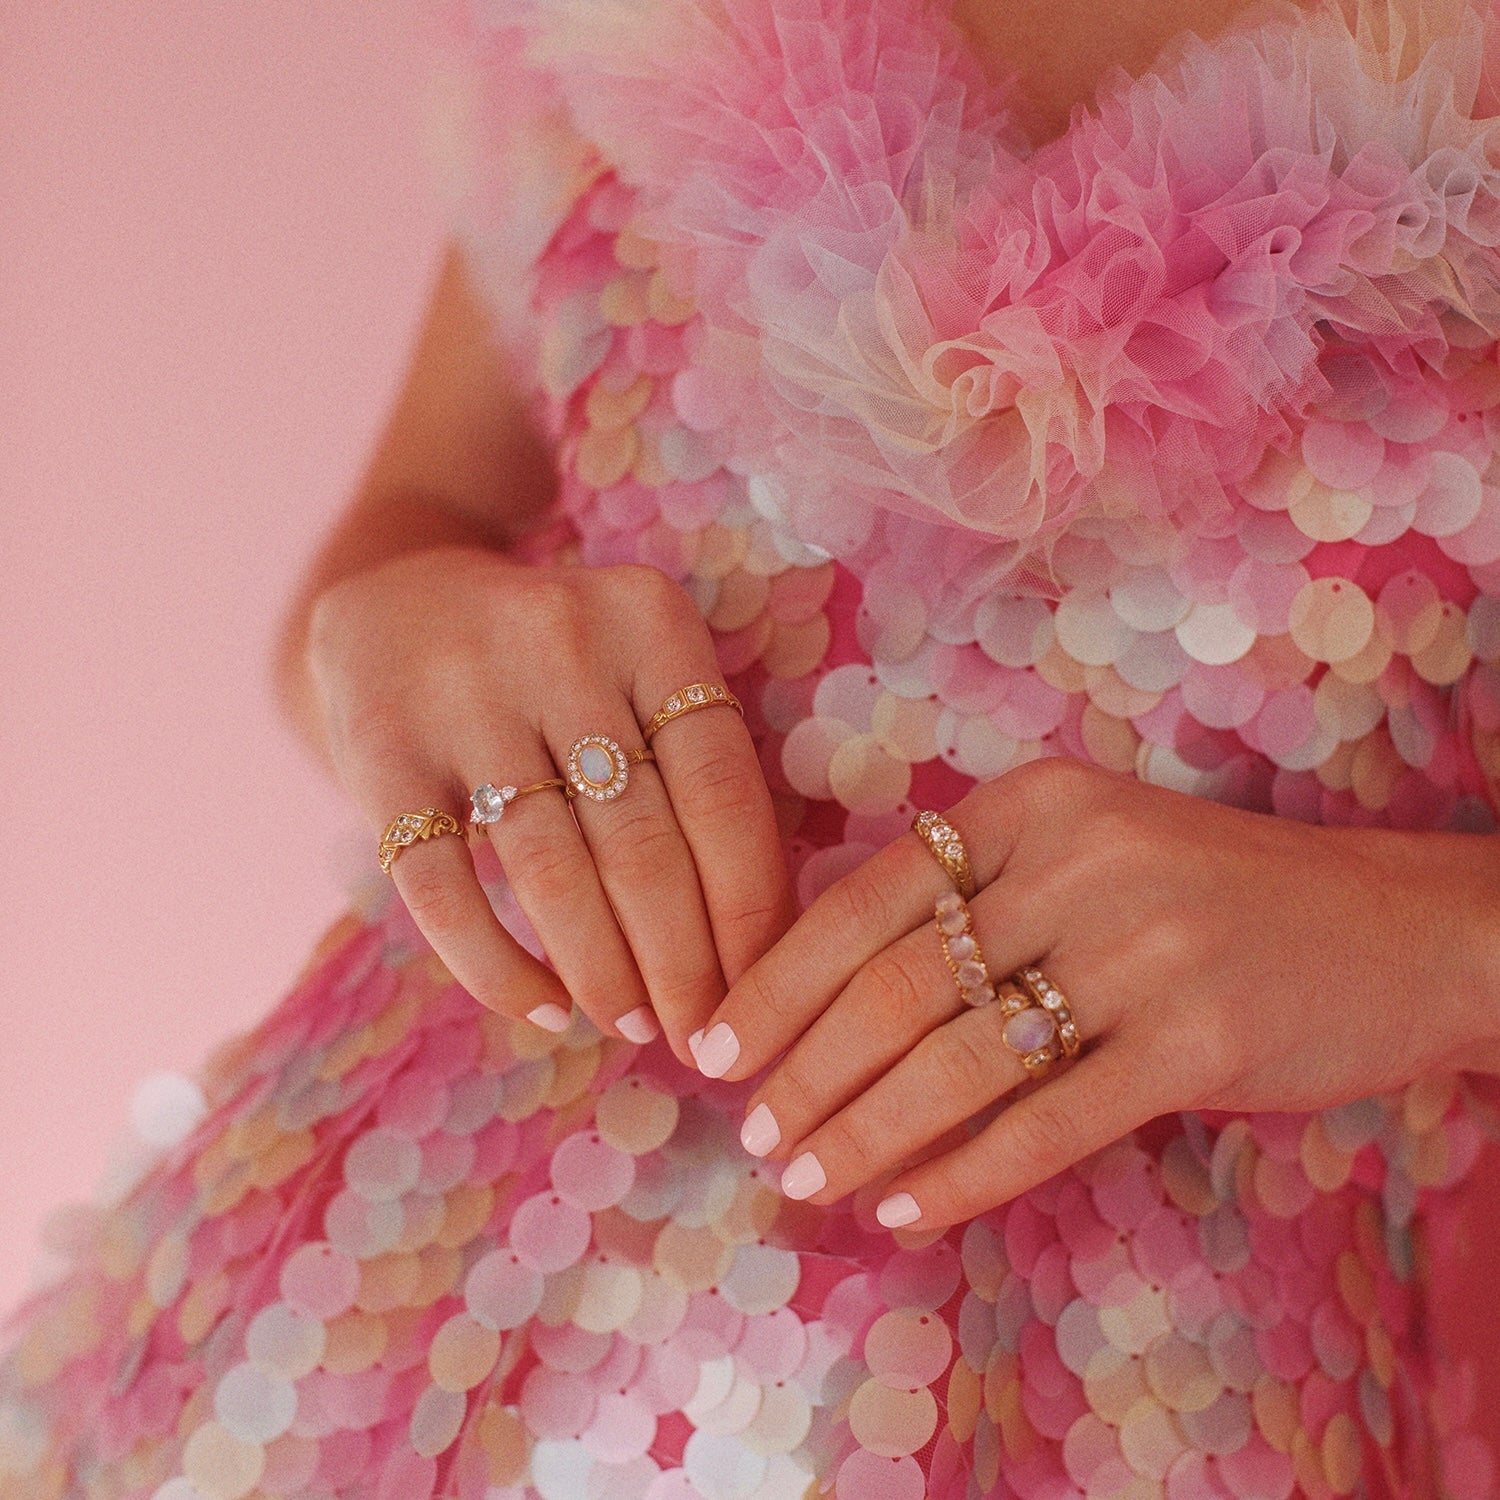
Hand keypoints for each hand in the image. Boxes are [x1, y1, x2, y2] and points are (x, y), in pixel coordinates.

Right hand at [307, 545, 793, 1059]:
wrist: (394, 607)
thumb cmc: (558, 669)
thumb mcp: (640, 669)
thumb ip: (697, 767)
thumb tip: (765, 939)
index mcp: (650, 622)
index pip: (724, 791)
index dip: (750, 909)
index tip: (762, 991)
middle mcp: (561, 644)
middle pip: (644, 843)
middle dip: (683, 964)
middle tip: (700, 1035)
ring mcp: (463, 697)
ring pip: (554, 874)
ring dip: (604, 973)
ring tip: (634, 1025)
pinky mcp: (382, 753)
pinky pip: (446, 892)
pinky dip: (498, 969)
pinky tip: (545, 1009)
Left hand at [688, 759, 1499, 1229]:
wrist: (1388, 928)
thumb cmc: (1207, 895)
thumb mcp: (1084, 854)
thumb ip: (972, 899)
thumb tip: (822, 997)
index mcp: (1031, 803)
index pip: (865, 897)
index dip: (778, 982)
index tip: (714, 1047)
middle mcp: (1076, 860)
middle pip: (895, 983)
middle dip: (804, 1069)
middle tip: (750, 1132)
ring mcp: (1140, 947)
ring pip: (957, 1058)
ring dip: (863, 1130)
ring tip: (804, 1178)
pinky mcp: (1198, 1040)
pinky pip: (1047, 1123)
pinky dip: (963, 1176)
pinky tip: (905, 1210)